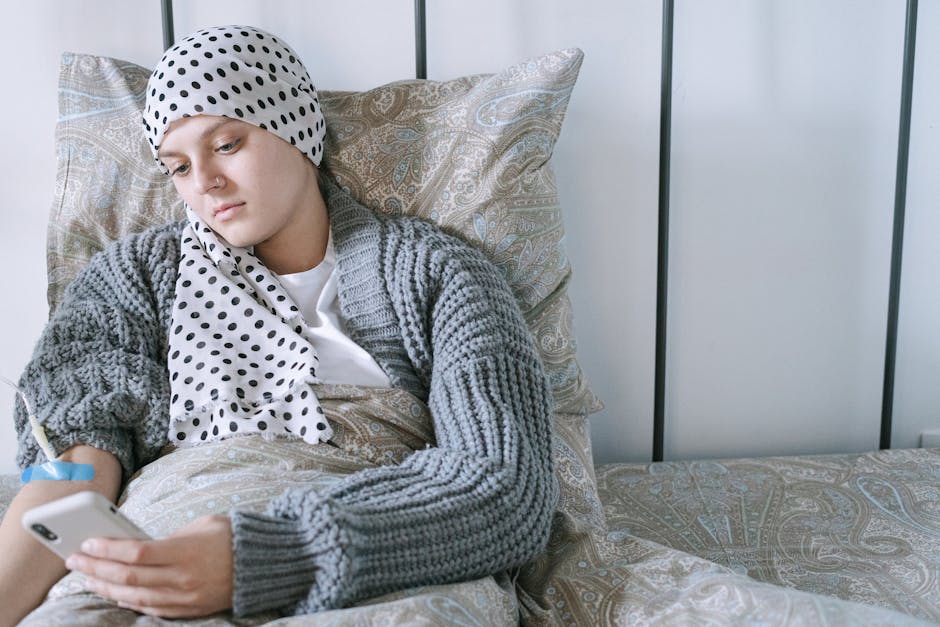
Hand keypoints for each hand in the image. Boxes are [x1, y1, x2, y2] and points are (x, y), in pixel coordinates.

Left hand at [65, 514, 232, 617]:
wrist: (263, 564)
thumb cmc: (232, 537)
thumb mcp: (202, 525)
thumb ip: (170, 536)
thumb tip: (139, 545)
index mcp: (186, 551)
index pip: (136, 552)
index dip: (107, 549)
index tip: (87, 543)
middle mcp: (183, 577)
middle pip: (128, 576)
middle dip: (96, 568)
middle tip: (75, 560)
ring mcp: (185, 597)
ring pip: (135, 596)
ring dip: (106, 587)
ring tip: (88, 577)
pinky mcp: (189, 610)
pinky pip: (151, 608)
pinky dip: (129, 601)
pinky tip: (114, 593)